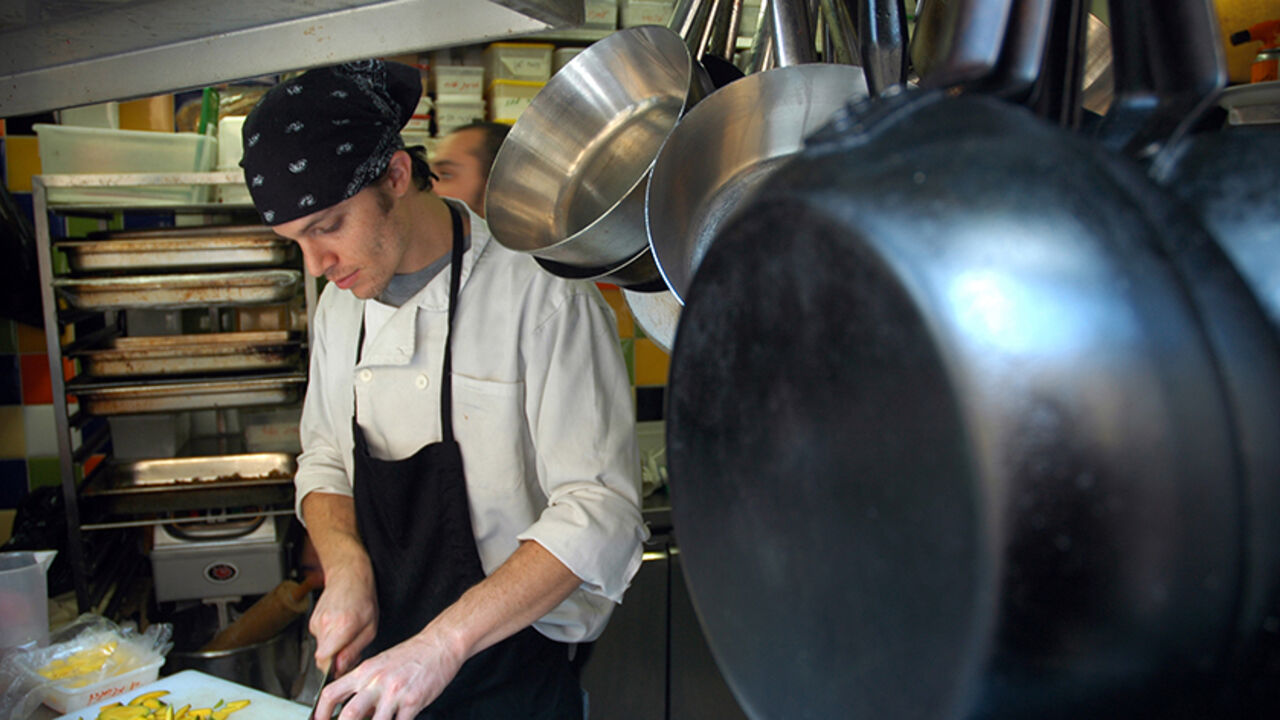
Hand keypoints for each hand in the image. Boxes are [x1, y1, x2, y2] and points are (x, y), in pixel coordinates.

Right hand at [311, 557, 378, 677]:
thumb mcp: (370, 628)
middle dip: (335, 659)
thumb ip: (353, 651)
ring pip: (321, 649)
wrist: (349, 576)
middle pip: (321, 658)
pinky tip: (338, 625)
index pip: (324, 661)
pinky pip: (319, 638)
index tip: (342, 665)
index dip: (333, 668)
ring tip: (346, 631)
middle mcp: (325, 625)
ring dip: (333, 647)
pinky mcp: (311, 621)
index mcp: (342, 627)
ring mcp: (316, 622)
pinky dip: (328, 637)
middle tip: (350, 646)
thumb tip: (340, 668)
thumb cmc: (363, 599)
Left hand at [314, 630, 466, 719]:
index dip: (320, 713)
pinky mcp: (413, 701)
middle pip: (348, 714)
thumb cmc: (413, 654)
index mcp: (365, 672)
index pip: (331, 693)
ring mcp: (395, 693)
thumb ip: (365, 686)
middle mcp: (376, 682)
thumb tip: (352, 711)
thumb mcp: (381, 664)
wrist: (439, 643)